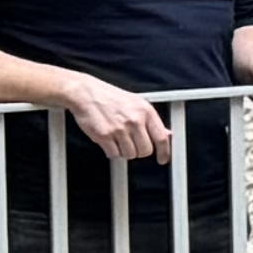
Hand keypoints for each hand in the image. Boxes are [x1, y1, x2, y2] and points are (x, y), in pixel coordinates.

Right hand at [61, 75, 175, 164]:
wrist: (86, 93)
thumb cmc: (110, 97)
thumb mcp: (137, 103)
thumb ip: (152, 121)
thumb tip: (166, 134)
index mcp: (146, 112)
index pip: (161, 138)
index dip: (164, 152)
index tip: (163, 159)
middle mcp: (135, 121)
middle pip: (145, 150)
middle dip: (139, 151)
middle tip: (132, 145)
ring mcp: (119, 129)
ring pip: (130, 154)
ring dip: (124, 152)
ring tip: (118, 140)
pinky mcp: (104, 136)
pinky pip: (114, 154)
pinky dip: (112, 152)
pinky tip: (109, 142)